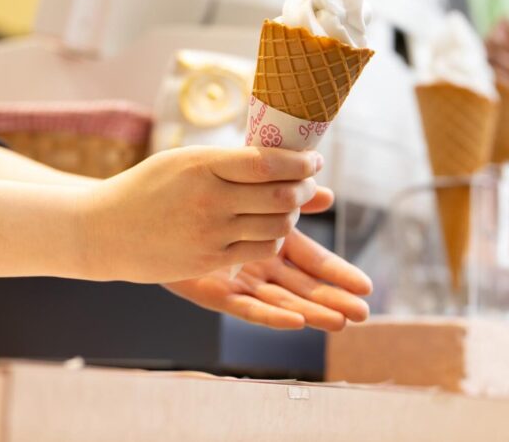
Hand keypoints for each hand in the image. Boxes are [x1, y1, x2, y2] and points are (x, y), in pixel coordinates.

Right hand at [79, 146, 322, 282]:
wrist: (103, 230)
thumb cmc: (151, 187)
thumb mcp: (188, 162)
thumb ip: (240, 162)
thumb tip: (295, 164)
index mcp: (203, 165)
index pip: (268, 161)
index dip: (301, 162)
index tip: (313, 160)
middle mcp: (209, 199)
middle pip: (281, 195)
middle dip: (305, 189)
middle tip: (307, 184)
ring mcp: (209, 232)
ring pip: (278, 226)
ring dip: (293, 216)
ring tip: (287, 207)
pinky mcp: (208, 260)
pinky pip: (261, 249)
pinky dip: (273, 239)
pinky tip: (267, 228)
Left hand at [164, 188, 372, 330]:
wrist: (140, 211)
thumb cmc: (195, 193)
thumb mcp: (246, 186)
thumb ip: (283, 190)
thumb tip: (328, 194)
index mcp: (271, 238)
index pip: (313, 259)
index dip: (339, 273)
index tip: (368, 286)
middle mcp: (258, 263)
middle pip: (304, 286)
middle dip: (334, 299)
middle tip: (364, 313)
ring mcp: (238, 280)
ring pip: (281, 301)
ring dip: (311, 312)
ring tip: (340, 323)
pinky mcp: (214, 292)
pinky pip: (246, 308)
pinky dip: (271, 316)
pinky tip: (295, 323)